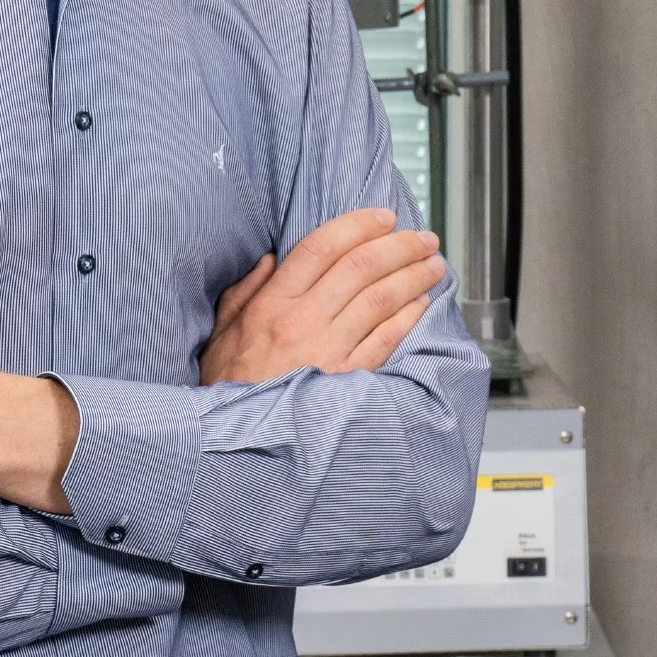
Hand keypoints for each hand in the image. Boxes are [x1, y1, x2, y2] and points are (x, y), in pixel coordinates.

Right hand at [200, 208, 445, 384]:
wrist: (235, 439)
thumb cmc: (229, 384)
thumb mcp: (223, 331)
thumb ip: (246, 291)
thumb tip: (272, 259)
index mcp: (271, 304)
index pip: (322, 247)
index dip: (358, 225)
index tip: (383, 217)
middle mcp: (301, 322)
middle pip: (361, 267)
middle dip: (400, 245)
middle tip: (422, 237)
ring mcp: (327, 351)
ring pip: (381, 298)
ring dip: (414, 276)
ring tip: (433, 264)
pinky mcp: (347, 379)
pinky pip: (386, 339)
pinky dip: (409, 316)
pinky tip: (423, 303)